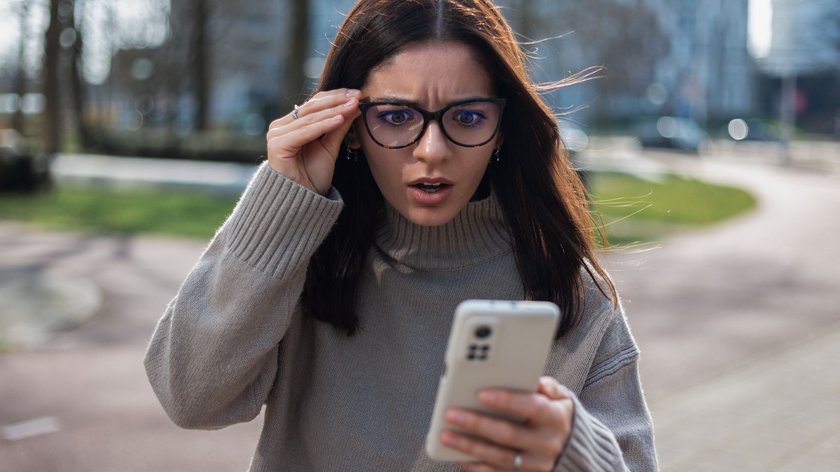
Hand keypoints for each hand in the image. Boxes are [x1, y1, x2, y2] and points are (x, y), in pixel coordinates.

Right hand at [266, 89, 361, 194]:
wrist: (302, 201)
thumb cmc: (313, 176)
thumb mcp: (330, 147)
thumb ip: (339, 126)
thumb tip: (355, 105)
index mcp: (291, 124)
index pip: (315, 103)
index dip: (336, 96)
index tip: (358, 93)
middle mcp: (280, 126)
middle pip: (312, 107)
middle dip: (337, 100)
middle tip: (357, 95)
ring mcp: (277, 134)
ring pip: (310, 118)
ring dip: (334, 111)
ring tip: (353, 106)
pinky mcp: (277, 145)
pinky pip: (305, 131)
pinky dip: (323, 125)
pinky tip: (340, 120)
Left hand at [441, 377, 573, 471]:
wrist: (571, 448)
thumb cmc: (555, 415)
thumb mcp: (561, 397)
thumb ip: (548, 386)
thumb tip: (537, 382)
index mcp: (555, 418)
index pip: (531, 407)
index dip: (507, 401)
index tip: (481, 394)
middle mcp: (547, 444)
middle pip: (508, 435)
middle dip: (477, 423)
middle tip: (451, 414)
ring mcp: (535, 464)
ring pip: (498, 457)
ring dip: (469, 447)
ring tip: (446, 435)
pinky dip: (474, 465)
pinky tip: (456, 454)